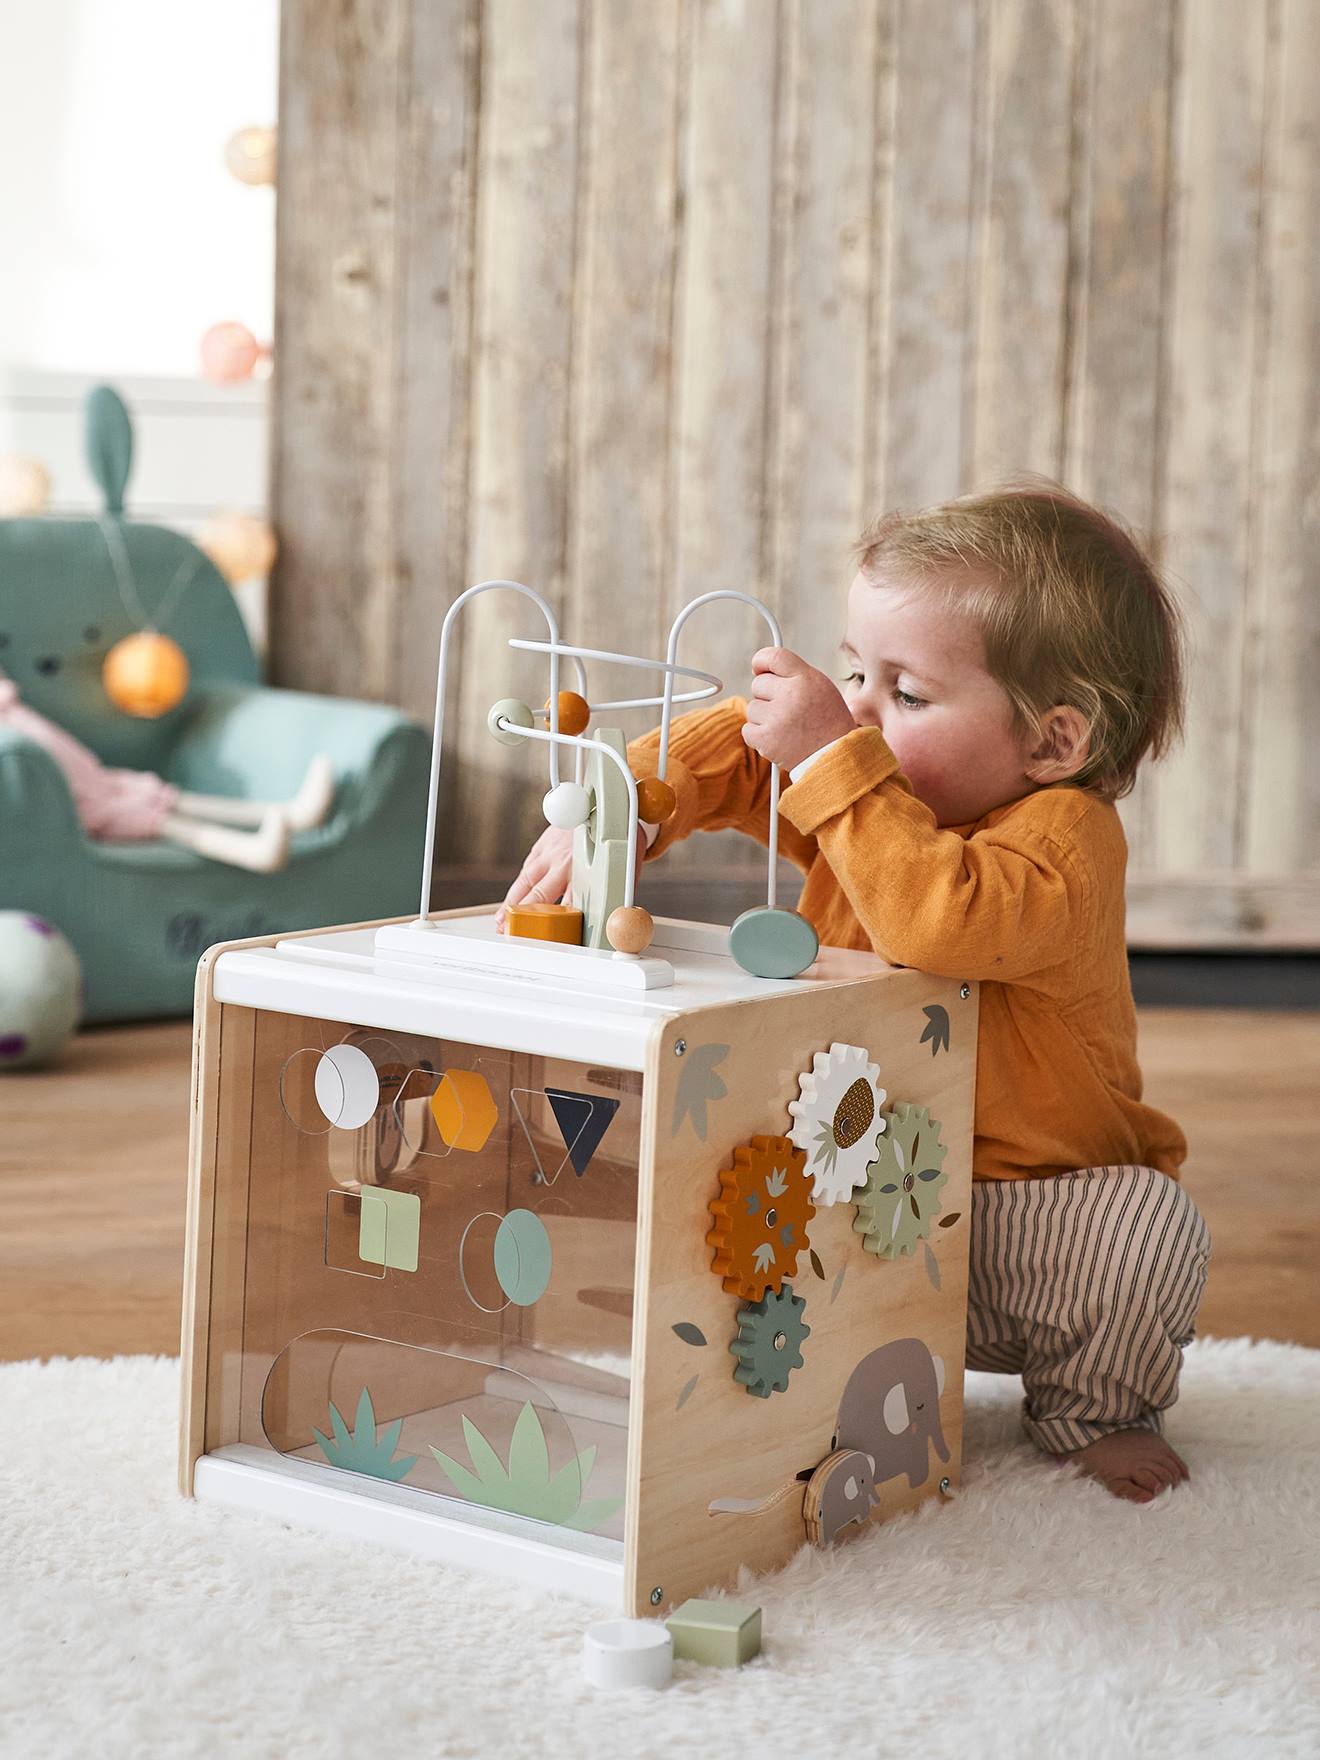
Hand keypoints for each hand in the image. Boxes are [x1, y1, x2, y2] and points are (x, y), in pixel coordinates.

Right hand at [495, 819, 647, 931]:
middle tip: (510, 932)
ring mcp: (550, 851)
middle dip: (524, 915)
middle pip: (541, 893)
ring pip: (527, 881)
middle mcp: (565, 860)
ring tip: (500, 920)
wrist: (606, 804)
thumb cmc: (616, 839)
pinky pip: (527, 868)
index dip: (558, 923)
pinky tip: (510, 900)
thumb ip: (610, 894)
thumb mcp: (621, 868)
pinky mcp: (542, 845)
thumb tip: (610, 921)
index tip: (549, 938)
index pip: (570, 903)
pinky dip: (518, 886)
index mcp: (587, 868)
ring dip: (512, 903)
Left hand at [742, 647, 856, 771]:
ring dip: (764, 717)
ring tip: (786, 726)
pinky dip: (759, 735)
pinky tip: (778, 738)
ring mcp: (777, 717)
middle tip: (786, 709)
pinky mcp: (766, 739)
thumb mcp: (821, 687)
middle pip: (758, 683)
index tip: (759, 668)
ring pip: (752, 708)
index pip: (774, 656)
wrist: (835, 756)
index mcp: (806, 679)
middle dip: (767, 695)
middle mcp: (791, 695)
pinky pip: (748, 729)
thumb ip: (794, 674)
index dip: (761, 660)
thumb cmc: (828, 722)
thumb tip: (760, 670)